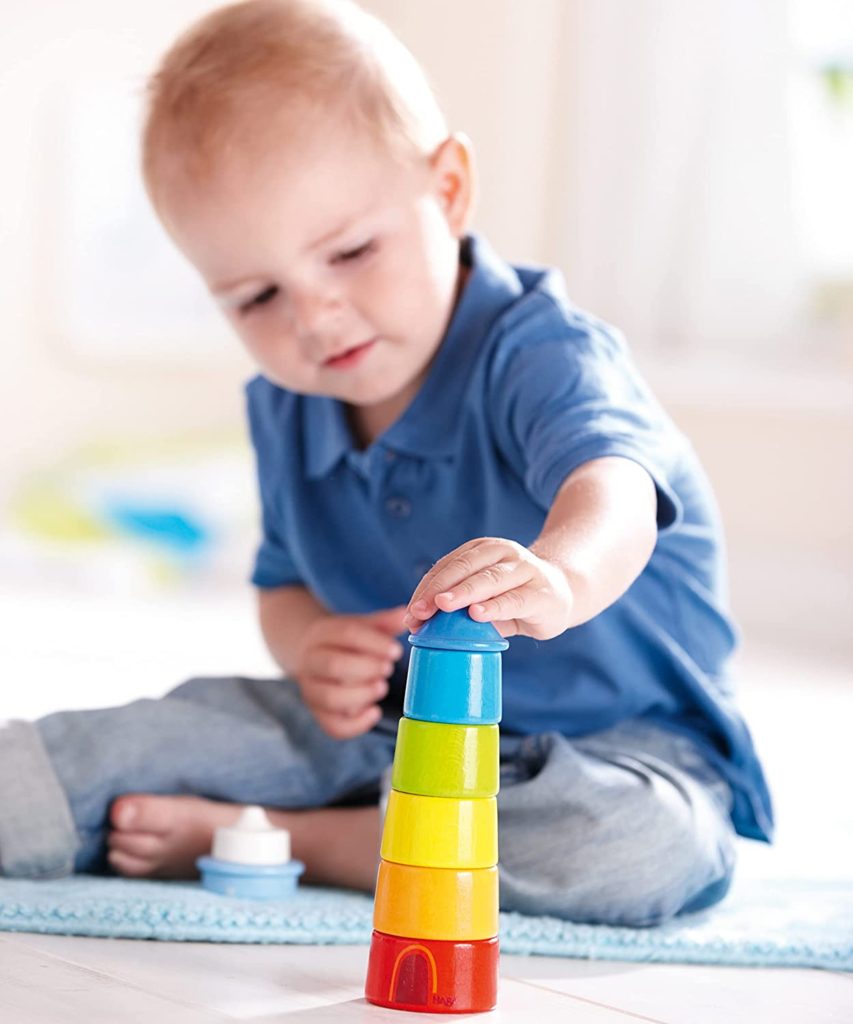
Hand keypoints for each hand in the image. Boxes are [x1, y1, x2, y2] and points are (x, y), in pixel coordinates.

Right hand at [293, 606, 407, 738]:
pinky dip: (356, 725)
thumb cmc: (345, 642)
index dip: (373, 643)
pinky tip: (374, 712)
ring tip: (381, 687)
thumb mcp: (361, 625)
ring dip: (362, 695)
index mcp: (322, 634)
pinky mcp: (318, 714)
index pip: (346, 634)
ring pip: (331, 698)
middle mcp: (311, 662)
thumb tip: (405, 614)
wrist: (313, 655)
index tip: (396, 650)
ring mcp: (311, 690)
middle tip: (388, 669)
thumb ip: (384, 622)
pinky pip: (333, 726)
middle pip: (334, 666)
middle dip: (367, 668)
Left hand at [403, 538, 572, 639]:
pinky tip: (478, 615)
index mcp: (482, 550)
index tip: (411, 612)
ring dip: (464, 593)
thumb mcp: (484, 596)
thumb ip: (458, 604)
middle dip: (438, 589)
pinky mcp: (541, 593)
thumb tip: (419, 624)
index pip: (448, 566)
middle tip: (419, 610)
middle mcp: (503, 553)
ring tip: (443, 605)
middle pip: (465, 568)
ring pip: (489, 579)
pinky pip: (514, 600)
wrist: (564, 591)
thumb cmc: (513, 595)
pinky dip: (495, 607)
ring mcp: (524, 570)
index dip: (426, 588)